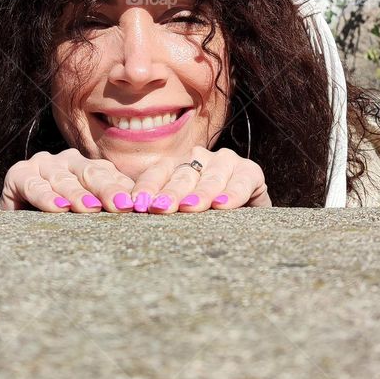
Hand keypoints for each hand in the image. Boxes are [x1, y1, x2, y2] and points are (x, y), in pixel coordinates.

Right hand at [0, 148, 136, 212]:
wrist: (13, 227)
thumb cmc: (57, 222)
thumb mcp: (85, 213)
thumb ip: (109, 209)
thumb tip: (143, 212)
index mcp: (88, 168)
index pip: (110, 175)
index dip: (125, 190)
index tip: (140, 206)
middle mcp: (67, 162)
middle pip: (91, 173)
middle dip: (107, 190)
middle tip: (122, 206)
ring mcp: (43, 164)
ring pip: (64, 179)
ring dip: (77, 194)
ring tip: (91, 208)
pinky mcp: (18, 174)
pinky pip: (34, 185)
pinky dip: (46, 197)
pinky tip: (57, 208)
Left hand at [129, 146, 270, 213]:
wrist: (248, 219)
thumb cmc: (207, 216)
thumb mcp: (182, 211)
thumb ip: (161, 209)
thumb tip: (129, 216)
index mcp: (178, 165)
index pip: (158, 173)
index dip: (147, 188)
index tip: (136, 204)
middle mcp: (199, 158)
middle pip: (182, 175)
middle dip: (170, 192)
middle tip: (159, 208)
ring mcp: (225, 162)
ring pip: (210, 177)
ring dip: (200, 193)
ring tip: (190, 207)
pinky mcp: (250, 171)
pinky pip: (241, 181)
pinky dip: (232, 193)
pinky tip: (222, 204)